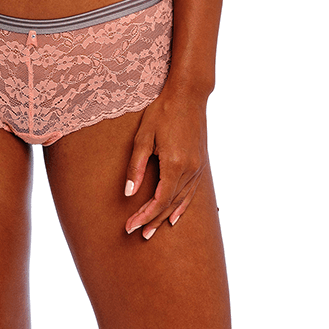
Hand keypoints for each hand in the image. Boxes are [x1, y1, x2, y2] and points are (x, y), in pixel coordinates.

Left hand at [123, 88, 208, 239]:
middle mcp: (189, 170)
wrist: (188, 94)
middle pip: (170, 204)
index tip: (130, 227)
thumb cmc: (162, 111)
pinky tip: (176, 215)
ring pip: (182, 201)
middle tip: (138, 234)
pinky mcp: (200, 163)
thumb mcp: (143, 137)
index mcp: (174, 164)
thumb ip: (136, 167)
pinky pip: (192, 192)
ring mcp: (197, 167)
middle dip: (153, 221)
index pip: (159, 201)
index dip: (144, 217)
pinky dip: (183, 206)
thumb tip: (129, 193)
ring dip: (167, 216)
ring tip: (152, 230)